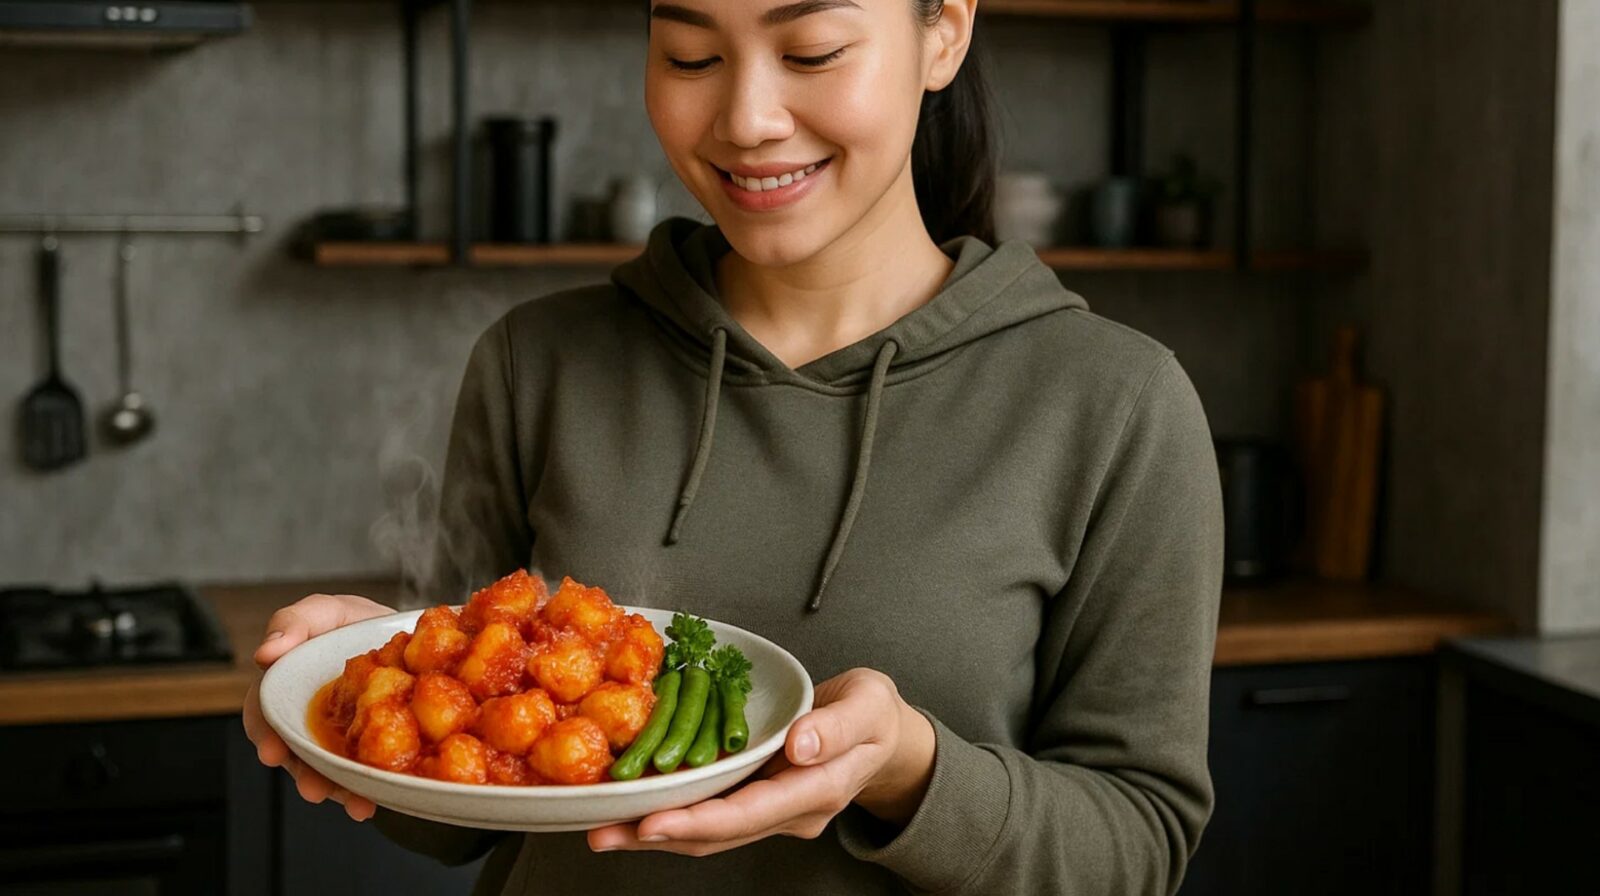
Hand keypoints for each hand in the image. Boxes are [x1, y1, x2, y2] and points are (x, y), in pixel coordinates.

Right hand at [242, 592, 395, 821]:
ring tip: (353, 804)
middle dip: (303, 776)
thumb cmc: (351, 623)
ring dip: (337, 793)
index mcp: (286, 691)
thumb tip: (264, 652)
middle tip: (313, 789)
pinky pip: (365, 775)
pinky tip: (375, 803)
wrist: (404, 634)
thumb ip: (293, 623)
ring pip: (330, 772)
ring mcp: (339, 740)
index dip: (266, 736)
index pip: (264, 717)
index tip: (271, 752)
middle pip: (297, 755)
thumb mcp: (323, 612)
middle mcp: (307, 723)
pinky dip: (369, 791)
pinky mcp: (370, 750)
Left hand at [586, 668, 935, 856]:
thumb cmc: (875, 713)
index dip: (699, 821)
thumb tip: (799, 744)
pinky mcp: (758, 800)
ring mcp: (773, 811)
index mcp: (818, 788)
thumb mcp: (869, 704)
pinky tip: (636, 809)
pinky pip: (711, 814)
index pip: (751, 812)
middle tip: (603, 830)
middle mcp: (791, 811)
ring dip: (656, 832)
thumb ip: (837, 724)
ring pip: (709, 832)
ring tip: (604, 827)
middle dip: (658, 834)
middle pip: (719, 834)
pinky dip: (672, 814)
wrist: (883, 734)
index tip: (652, 822)